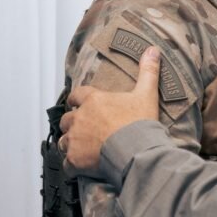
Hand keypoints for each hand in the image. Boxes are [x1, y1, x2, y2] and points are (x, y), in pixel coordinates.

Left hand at [59, 46, 160, 174]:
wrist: (137, 150)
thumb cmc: (140, 123)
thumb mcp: (146, 94)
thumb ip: (148, 71)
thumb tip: (153, 50)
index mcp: (94, 100)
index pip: (76, 95)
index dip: (77, 100)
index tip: (78, 104)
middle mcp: (80, 118)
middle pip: (67, 119)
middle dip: (73, 124)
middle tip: (83, 130)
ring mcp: (75, 139)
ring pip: (64, 141)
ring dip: (71, 144)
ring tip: (82, 149)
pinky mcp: (75, 159)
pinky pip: (67, 163)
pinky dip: (73, 165)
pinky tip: (81, 167)